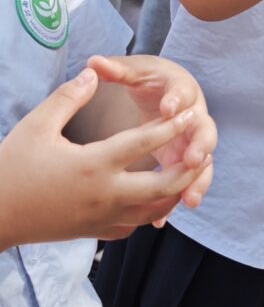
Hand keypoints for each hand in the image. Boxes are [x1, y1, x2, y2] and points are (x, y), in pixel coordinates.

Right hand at [0, 69, 212, 247]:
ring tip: (185, 174)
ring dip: (174, 193)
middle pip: (164, 185)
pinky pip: (134, 225)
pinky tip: (150, 198)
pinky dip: (148, 212)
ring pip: (154, 211)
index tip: (189, 112)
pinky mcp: (96, 233)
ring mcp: (103, 218)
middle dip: (188, 168)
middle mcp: (106, 195)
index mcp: (94, 165)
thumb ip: (70, 97)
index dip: (170, 126)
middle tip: (201, 150)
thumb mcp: (37, 125)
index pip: (144, 143)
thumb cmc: (13, 167)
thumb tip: (93, 73)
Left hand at [86, 53, 216, 206]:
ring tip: (189, 200)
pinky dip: (174, 201)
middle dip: (201, 145)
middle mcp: (194, 118)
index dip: (178, 101)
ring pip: (202, 164)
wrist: (164, 94)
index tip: (168, 109)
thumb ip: (116, 70)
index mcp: (181, 91)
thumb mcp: (135, 72)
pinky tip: (160, 220)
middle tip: (193, 158)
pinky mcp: (183, 163)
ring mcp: (192, 143)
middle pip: (205, 131)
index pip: (184, 94)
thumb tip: (93, 62)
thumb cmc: (149, 81)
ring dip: (197, 182)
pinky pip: (184, 183)